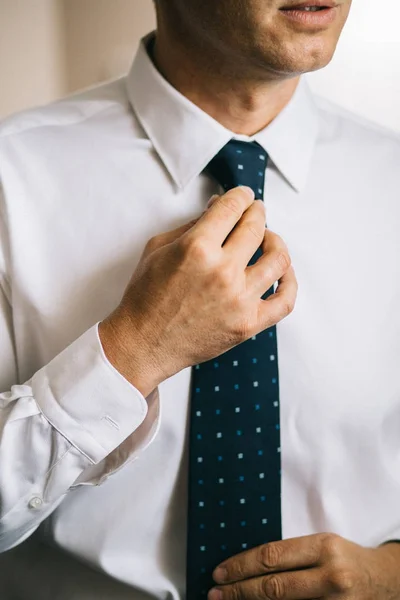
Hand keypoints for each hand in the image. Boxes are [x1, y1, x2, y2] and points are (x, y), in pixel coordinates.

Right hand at [100, 186, 296, 395]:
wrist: (143, 343)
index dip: (241, 196)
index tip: (244, 196)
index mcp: (197, 248)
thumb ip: (192, 225)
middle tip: (255, 211)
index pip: (232, 209)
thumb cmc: (146, 296)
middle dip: (257, 212)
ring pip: (278, 259)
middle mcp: (222, 272)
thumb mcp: (159, 249)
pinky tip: (284, 272)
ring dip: (275, 241)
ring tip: (268, 240)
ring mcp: (239, 300)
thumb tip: (219, 207)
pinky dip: (290, 282)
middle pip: (256, 228)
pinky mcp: (248, 324)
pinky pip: (285, 301)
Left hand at [209, 533, 399, 599]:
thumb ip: (291, 554)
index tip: (220, 572)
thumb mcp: (321, 545)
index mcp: (323, 547)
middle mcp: (330, 576)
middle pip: (273, 587)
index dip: (242, 565)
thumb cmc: (346, 559)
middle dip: (239, 590)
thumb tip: (249, 564)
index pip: (272, 556)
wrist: (384, 580)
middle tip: (217, 593)